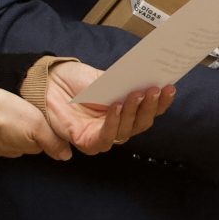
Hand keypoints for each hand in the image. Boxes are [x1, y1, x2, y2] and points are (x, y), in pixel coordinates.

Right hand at [0, 90, 70, 159]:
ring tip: (12, 116)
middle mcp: (13, 151)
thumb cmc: (6, 115)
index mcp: (28, 147)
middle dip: (29, 133)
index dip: (45, 132)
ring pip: (11, 141)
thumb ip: (52, 141)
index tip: (42, 120)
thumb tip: (66, 157)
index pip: (43, 144)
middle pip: (28, 143)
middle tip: (27, 116)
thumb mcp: (35, 123)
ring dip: (13, 131)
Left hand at [43, 60, 174, 153]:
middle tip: (156, 89)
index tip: (171, 87)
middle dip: (151, 106)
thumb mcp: (105, 78)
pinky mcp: (88, 142)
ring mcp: (104, 135)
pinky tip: (116, 106)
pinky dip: (113, 121)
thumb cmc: (76, 80)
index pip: (150, 110)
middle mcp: (118, 125)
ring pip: (127, 130)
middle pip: (142, 122)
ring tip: (137, 93)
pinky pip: (106, 136)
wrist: (48, 83)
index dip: (162, 101)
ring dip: (134, 111)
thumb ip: (125, 83)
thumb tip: (150, 77)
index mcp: (126, 110)